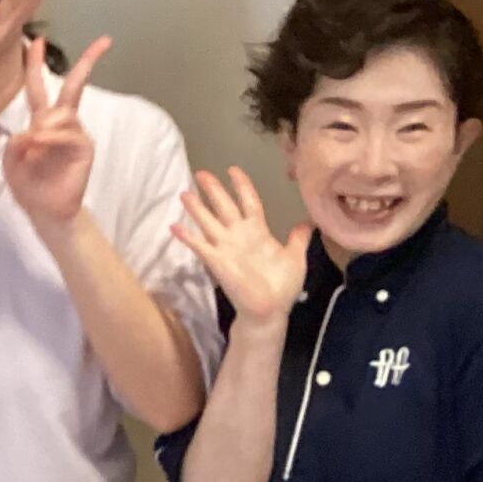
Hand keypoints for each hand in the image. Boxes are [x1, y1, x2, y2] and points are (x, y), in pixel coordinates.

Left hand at [1, 33, 111, 232]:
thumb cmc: (29, 186)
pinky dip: (51, 138)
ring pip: (62, 114)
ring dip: (43, 127)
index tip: (36, 41)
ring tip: (33, 148)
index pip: (39, 88)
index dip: (35, 64)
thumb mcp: (10, 162)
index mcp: (41, 123)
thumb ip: (15, 143)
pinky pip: (67, 133)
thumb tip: (32, 132)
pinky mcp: (84, 148)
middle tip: (104, 41)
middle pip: (73, 86)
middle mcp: (61, 124)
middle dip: (88, 63)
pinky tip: (41, 147)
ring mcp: (75, 134)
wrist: (45, 211)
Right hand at [173, 167, 310, 329]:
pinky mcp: (217, 262)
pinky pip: (200, 247)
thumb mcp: (295, 258)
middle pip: (224, 207)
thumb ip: (298, 239)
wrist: (270, 311)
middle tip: (201, 173)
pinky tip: (174, 227)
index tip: (233, 170)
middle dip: (213, 190)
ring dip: (196, 208)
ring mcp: (226, 248)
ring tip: (184, 194)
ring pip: (208, 222)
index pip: (248, 202)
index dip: (241, 186)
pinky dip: (187, 237)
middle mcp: (239, 236)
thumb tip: (308, 223)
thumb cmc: (282, 287)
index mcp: (257, 231)